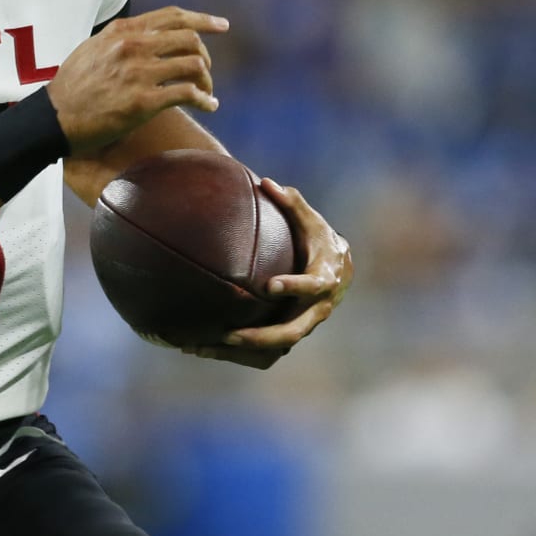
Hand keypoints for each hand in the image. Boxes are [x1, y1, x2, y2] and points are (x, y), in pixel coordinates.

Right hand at [47, 7, 226, 152]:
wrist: (55, 117)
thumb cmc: (72, 86)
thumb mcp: (93, 48)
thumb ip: (120, 38)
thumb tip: (145, 35)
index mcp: (123, 31)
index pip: (172, 16)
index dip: (202, 19)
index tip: (221, 25)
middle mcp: (133, 46)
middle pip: (189, 39)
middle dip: (205, 56)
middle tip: (205, 72)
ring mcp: (139, 73)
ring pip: (194, 65)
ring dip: (207, 81)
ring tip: (206, 93)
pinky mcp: (143, 102)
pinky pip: (189, 94)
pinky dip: (206, 100)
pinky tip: (209, 106)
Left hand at [203, 177, 351, 366]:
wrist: (339, 272)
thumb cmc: (319, 241)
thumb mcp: (311, 221)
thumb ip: (292, 203)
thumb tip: (267, 182)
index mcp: (323, 280)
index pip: (312, 288)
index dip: (294, 288)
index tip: (269, 286)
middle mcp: (314, 311)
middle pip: (291, 332)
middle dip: (261, 337)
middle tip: (229, 334)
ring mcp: (300, 326)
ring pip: (273, 350)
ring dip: (238, 352)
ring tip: (200, 348)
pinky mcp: (285, 334)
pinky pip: (261, 352)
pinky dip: (232, 353)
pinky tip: (197, 347)